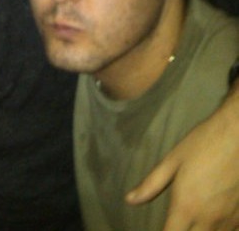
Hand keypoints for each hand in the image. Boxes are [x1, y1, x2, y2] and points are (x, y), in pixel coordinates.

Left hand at [126, 84, 238, 229]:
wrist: (237, 135)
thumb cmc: (202, 144)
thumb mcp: (172, 161)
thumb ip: (151, 184)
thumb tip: (129, 199)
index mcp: (186, 207)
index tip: (160, 226)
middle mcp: (208, 220)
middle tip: (175, 222)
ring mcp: (230, 221)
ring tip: (190, 223)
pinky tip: (212, 222)